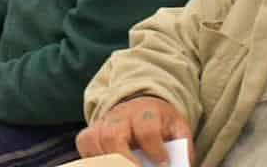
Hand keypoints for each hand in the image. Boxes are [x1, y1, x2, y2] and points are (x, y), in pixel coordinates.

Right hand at [76, 96, 193, 165]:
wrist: (141, 105)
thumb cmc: (161, 123)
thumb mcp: (177, 128)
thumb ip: (182, 146)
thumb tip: (181, 164)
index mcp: (146, 112)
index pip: (146, 130)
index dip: (155, 150)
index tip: (164, 165)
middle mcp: (121, 115)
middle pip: (114, 135)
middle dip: (124, 160)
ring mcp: (103, 122)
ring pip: (95, 140)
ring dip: (107, 161)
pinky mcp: (91, 130)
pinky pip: (84, 143)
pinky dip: (92, 157)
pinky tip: (106, 163)